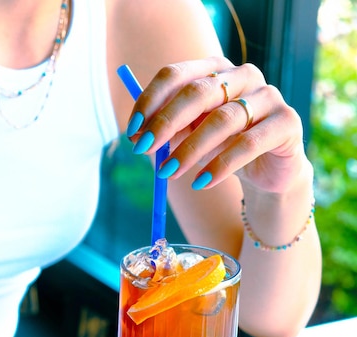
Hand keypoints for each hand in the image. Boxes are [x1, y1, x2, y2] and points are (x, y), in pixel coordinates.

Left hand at [126, 56, 309, 193]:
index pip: (176, 75)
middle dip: (166, 122)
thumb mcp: (192, 139)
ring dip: (189, 149)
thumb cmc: (225, 148)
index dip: (150, 101)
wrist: (269, 170)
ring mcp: (268, 96)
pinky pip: (248, 144)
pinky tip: (201, 183)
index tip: (131, 131)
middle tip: (144, 150)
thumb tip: (134, 135)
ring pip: (222, 120)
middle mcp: (243, 75)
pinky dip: (220, 166)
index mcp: (215, 70)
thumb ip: (168, 133)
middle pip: (198, 92)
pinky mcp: (287, 122)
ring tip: (168, 173)